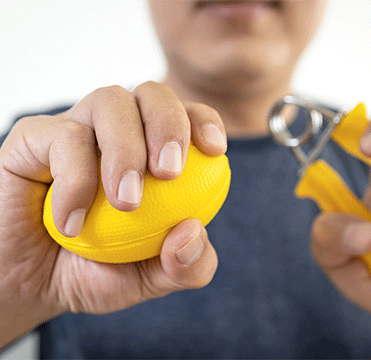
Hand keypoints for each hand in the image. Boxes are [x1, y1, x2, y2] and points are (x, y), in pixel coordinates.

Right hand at [0, 82, 225, 346]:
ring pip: (109, 101)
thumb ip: (186, 265)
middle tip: (170, 173)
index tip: (215, 150)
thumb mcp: (150, 277)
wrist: (31, 282)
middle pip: (153, 94)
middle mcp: (119, 130)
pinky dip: (75, 180)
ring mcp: (78, 128)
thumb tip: (195, 232)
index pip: (188, 115)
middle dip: (169, 125)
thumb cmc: (96, 268)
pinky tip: (72, 223)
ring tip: (126, 203)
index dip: (204, 120)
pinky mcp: (35, 138)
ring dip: (124, 150)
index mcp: (153, 150)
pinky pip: (62, 136)